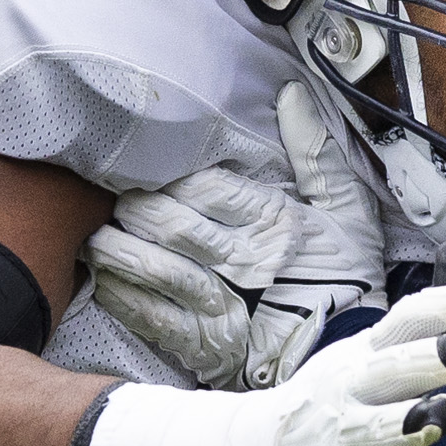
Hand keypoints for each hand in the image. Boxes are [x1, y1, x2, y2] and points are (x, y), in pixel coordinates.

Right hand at [82, 276, 445, 445]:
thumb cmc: (328, 397)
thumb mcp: (369, 349)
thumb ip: (423, 312)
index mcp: (365, 355)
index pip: (407, 322)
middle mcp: (352, 393)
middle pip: (391, 371)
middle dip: (431, 360)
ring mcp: (339, 442)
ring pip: (375, 431)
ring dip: (407, 424)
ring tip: (438, 415)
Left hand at [83, 82, 385, 388]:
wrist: (347, 350)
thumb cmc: (347, 277)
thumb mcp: (348, 210)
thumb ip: (316, 153)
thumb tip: (292, 94)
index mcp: (278, 223)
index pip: (210, 191)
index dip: (173, 181)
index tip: (149, 172)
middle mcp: (247, 261)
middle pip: (175, 226)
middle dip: (138, 210)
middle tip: (117, 200)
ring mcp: (224, 305)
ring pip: (157, 269)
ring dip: (119, 251)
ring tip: (97, 237)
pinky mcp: (206, 343)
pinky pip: (154, 317)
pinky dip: (124, 297)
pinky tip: (105, 280)